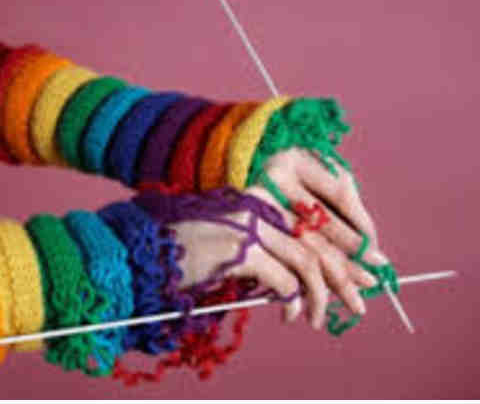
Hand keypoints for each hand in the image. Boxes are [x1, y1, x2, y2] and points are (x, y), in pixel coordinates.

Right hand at [172, 148, 389, 329]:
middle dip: (346, 274)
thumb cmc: (192, 248)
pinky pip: (283, 281)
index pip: (315, 221)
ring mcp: (251, 226)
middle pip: (318, 241)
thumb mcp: (236, 239)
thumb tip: (308, 278)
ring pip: (307, 263)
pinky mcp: (240, 250)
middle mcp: (260, 205)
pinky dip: (292, 302)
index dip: (344, 246)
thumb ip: (270, 247)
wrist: (150, 248)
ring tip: (323, 318)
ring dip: (322, 296)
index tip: (364, 267)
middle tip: (363, 300)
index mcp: (262, 196)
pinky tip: (291, 315)